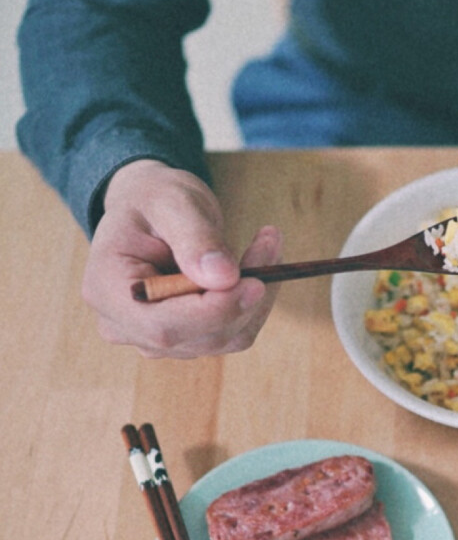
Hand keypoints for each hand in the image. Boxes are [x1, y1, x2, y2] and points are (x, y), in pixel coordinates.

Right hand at [82, 159, 281, 357]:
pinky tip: (262, 266)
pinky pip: (235, 333)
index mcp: (106, 291)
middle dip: (244, 298)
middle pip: (199, 337)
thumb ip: (194, 238)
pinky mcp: (189, 339)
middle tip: (270, 246)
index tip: (255, 281)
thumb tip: (224, 278)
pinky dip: (256, 302)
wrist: (153, 211)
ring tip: (267, 245)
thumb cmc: (154, 199)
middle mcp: (126, 326)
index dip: (213, 311)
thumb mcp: (171, 202)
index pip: (162, 325)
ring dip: (257, 297)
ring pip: (226, 338)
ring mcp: (157, 340)